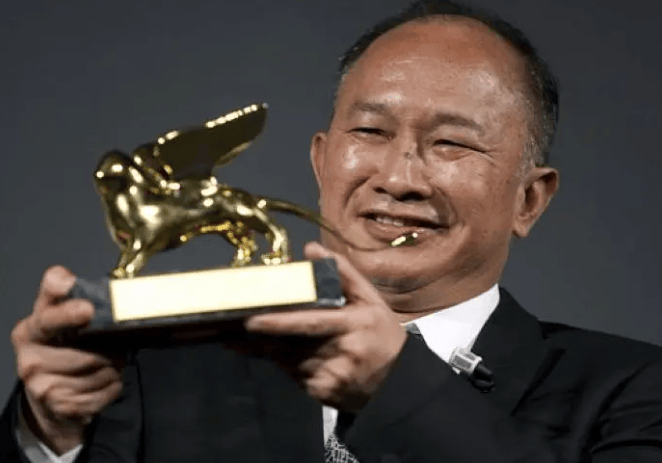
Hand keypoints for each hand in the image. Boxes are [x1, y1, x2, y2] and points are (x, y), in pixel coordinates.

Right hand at [11, 266, 122, 453]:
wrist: (47, 396)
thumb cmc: (59, 349)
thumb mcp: (56, 318)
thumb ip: (61, 295)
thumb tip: (69, 279)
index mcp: (29, 332)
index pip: (48, 319)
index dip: (68, 314)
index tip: (87, 309)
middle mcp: (30, 360)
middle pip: (88, 352)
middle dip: (108, 349)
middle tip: (111, 347)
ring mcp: (42, 387)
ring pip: (101, 371)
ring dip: (114, 367)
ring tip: (105, 364)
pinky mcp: (61, 407)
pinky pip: (105, 390)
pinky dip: (113, 385)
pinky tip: (103, 382)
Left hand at [244, 242, 406, 411]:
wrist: (398, 382)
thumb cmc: (381, 333)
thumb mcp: (370, 299)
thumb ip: (343, 272)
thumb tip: (312, 249)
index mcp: (354, 324)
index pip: (311, 323)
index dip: (279, 323)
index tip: (251, 320)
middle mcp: (342, 353)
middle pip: (290, 345)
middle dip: (258, 338)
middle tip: (230, 330)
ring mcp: (331, 377)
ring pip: (287, 360)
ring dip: (268, 348)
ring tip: (245, 337)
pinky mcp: (322, 394)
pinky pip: (293, 375)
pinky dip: (283, 363)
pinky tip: (278, 353)